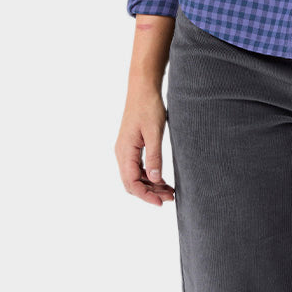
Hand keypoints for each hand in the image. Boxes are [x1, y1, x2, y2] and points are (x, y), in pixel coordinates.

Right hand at [115, 87, 175, 205]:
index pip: (132, 183)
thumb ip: (154, 157)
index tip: (161, 203)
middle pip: (132, 183)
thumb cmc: (149, 107)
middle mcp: (122, 153)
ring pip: (135, 176)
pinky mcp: (131, 145)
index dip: (146, 196)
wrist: (143, 88)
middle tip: (170, 198)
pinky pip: (137, 167)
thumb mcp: (154, 132)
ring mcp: (125, 149)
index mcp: (125, 151)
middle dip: (150, 193)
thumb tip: (155, 180)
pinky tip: (162, 178)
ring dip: (150, 185)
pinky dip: (149, 175)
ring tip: (170, 191)